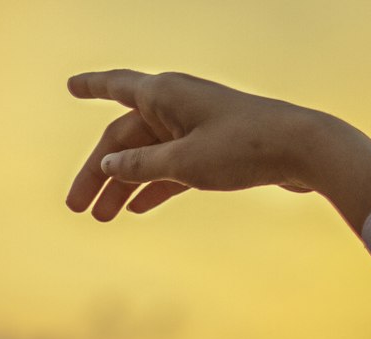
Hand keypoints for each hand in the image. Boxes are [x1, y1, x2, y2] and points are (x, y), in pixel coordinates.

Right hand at [65, 68, 322, 220]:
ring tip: (103, 218)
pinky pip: (171, 169)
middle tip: (76, 209)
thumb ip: (142, 167)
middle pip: (125, 139)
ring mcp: (194, 128)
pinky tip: (137, 210)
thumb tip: (108, 165)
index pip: (115, 89)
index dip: (91, 88)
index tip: (70, 86)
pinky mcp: (212, 151)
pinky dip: (154, 187)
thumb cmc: (242, 149)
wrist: (300, 150)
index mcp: (164, 95)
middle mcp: (175, 106)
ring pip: (147, 158)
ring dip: (124, 187)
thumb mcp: (185, 163)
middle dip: (99, 173)